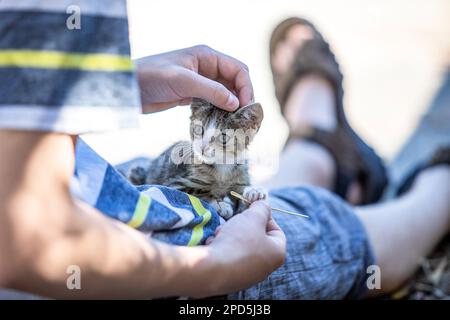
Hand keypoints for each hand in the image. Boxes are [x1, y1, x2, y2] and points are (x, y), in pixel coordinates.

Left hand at [135, 45, 253, 112]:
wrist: (128, 88)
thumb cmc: (152, 76)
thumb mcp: (183, 81)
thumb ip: (211, 91)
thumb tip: (236, 104)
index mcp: (207, 56)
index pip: (238, 70)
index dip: (246, 87)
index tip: (245, 106)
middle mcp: (206, 67)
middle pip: (235, 82)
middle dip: (242, 98)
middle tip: (244, 118)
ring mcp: (199, 82)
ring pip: (225, 94)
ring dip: (231, 107)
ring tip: (235, 124)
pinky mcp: (191, 95)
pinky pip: (212, 103)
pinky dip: (219, 112)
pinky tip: (220, 123)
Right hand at [201, 201, 285, 296]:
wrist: (213, 269)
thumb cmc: (238, 241)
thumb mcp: (253, 217)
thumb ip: (261, 208)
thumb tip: (264, 205)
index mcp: (277, 254)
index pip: (277, 231)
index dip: (264, 217)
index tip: (250, 211)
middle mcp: (266, 268)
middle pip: (256, 239)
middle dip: (242, 227)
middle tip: (233, 222)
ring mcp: (248, 276)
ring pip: (240, 248)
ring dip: (229, 236)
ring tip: (220, 234)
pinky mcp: (231, 280)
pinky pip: (229, 259)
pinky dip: (222, 249)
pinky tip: (213, 246)